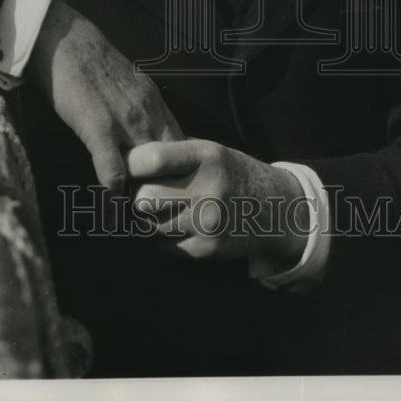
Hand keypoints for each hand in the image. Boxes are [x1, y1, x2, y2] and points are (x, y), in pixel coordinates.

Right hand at [28, 0, 183, 191]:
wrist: (67, 39)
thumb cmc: (93, 63)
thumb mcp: (132, 84)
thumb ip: (143, 110)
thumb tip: (149, 136)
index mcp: (156, 105)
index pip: (183, 147)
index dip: (180, 171)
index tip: (174, 190)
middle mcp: (149, 114)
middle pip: (172, 162)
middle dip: (169, 188)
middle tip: (161, 210)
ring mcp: (126, 121)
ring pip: (149, 169)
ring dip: (145, 193)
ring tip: (140, 214)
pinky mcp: (98, 127)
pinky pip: (113, 167)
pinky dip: (115, 188)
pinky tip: (112, 199)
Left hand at [126, 139, 308, 263]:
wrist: (275, 208)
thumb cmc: (229, 172)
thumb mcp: (209, 150)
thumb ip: (172, 151)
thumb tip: (124, 155)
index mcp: (206, 156)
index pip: (153, 159)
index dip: (131, 163)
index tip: (127, 166)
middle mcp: (208, 189)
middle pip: (144, 198)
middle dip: (137, 195)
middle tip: (143, 191)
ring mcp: (208, 223)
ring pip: (149, 224)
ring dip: (147, 218)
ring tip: (160, 207)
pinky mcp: (207, 249)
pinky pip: (163, 245)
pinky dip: (162, 236)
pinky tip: (177, 224)